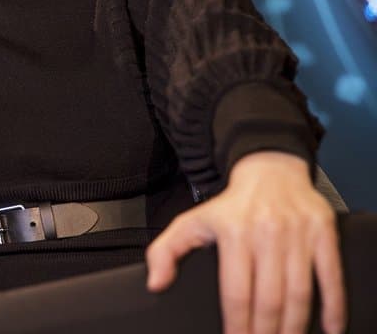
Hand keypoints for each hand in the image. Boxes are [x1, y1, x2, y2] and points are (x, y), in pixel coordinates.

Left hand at [145, 151, 344, 333]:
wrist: (270, 171)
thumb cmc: (231, 206)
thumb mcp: (191, 222)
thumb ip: (165, 252)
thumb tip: (156, 283)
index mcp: (233, 233)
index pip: (236, 291)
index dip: (237, 323)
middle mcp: (266, 234)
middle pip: (268, 298)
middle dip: (265, 330)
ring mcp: (298, 235)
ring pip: (298, 292)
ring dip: (294, 325)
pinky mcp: (323, 234)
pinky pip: (331, 276)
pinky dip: (333, 305)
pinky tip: (329, 328)